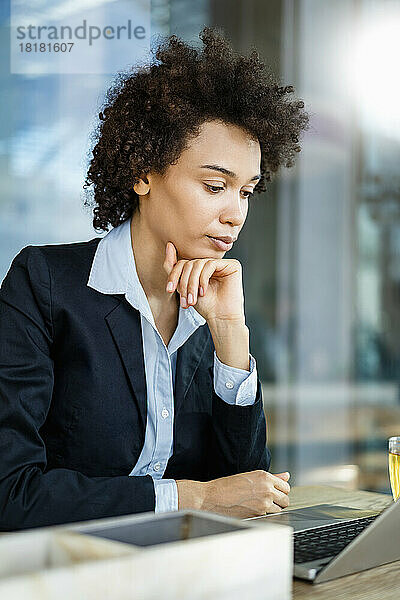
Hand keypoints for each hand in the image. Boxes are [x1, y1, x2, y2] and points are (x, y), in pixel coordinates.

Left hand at [163, 241, 244, 321]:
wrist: (220, 317)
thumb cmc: (205, 305)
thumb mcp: (183, 287)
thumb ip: (173, 267)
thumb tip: (169, 245)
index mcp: (201, 268)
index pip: (183, 263)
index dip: (174, 275)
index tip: (170, 290)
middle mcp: (212, 263)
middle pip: (190, 263)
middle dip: (184, 282)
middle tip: (186, 299)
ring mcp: (222, 263)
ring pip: (198, 264)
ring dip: (192, 283)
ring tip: (193, 298)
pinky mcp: (232, 265)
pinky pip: (210, 264)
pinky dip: (203, 279)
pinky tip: (204, 291)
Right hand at [176, 470, 290, 517]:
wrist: (212, 498)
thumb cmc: (227, 486)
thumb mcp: (250, 476)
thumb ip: (272, 478)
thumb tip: (286, 475)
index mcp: (264, 476)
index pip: (286, 486)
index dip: (280, 491)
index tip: (273, 494)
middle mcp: (267, 488)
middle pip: (286, 499)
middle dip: (279, 502)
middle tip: (267, 502)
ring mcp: (264, 502)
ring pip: (280, 509)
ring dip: (272, 510)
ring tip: (259, 507)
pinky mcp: (259, 514)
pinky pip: (270, 517)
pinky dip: (265, 516)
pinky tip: (253, 511)